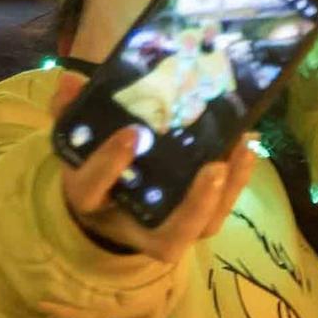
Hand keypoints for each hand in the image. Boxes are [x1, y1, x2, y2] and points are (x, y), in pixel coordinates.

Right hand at [48, 75, 254, 263]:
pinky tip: (247, 148)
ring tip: (243, 150)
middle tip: (213, 167)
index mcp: (89, 199)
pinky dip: (236, 182)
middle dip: (193, 205)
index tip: (131, 134)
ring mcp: (167, 230)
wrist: (104, 208)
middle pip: (167, 237)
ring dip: (225, 193)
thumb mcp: (75, 141)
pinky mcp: (193, 224)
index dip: (109, 165)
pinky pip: (218, 213)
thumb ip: (69, 111)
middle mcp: (132, 226)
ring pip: (201, 228)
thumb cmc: (94, 167)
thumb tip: (70, 79)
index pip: (92, 189)